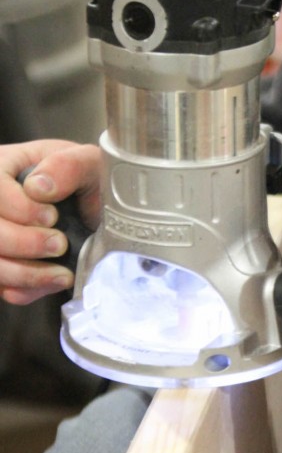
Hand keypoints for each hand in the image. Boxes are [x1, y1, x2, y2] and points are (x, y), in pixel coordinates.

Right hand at [0, 140, 100, 304]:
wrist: (101, 215)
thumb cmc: (90, 183)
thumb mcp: (88, 163)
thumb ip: (68, 165)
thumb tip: (39, 188)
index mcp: (4, 167)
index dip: (20, 209)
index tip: (53, 216)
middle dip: (24, 243)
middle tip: (59, 244)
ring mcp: (0, 238)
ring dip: (26, 273)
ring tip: (62, 272)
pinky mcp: (8, 268)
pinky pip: (5, 288)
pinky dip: (29, 290)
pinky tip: (54, 280)